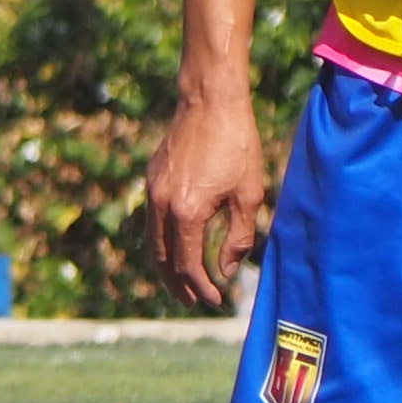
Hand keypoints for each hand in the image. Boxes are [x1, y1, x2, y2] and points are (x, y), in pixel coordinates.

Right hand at [145, 89, 273, 311]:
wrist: (210, 101)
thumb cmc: (237, 144)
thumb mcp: (249, 194)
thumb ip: (238, 238)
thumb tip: (226, 271)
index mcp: (187, 212)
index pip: (188, 265)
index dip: (201, 287)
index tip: (216, 299)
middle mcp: (162, 204)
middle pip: (162, 260)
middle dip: (177, 285)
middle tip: (191, 301)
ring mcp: (152, 191)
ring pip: (153, 242)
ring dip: (167, 266)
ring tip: (181, 282)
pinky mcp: (152, 178)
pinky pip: (153, 220)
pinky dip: (164, 241)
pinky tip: (179, 245)